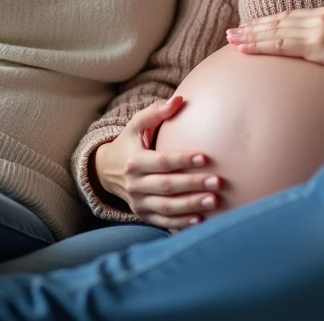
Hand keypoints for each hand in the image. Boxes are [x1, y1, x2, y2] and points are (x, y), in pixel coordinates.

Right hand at [93, 96, 220, 229]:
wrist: (106, 170)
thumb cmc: (129, 143)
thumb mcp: (136, 125)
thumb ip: (156, 112)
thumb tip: (179, 100)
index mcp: (134, 161)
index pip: (162, 162)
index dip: (183, 160)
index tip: (205, 157)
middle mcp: (134, 184)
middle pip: (167, 186)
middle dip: (193, 184)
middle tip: (217, 181)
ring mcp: (138, 202)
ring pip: (167, 207)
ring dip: (191, 205)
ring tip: (214, 201)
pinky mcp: (143, 214)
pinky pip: (163, 221)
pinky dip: (181, 224)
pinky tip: (201, 220)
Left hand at [226, 5, 323, 77]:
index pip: (291, 16)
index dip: (269, 21)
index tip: (252, 26)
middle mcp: (319, 17)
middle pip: (278, 21)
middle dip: (253, 27)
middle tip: (232, 33)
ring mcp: (317, 30)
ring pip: (274, 32)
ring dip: (250, 35)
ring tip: (232, 40)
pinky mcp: (318, 44)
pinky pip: (280, 45)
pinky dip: (260, 45)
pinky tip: (245, 48)